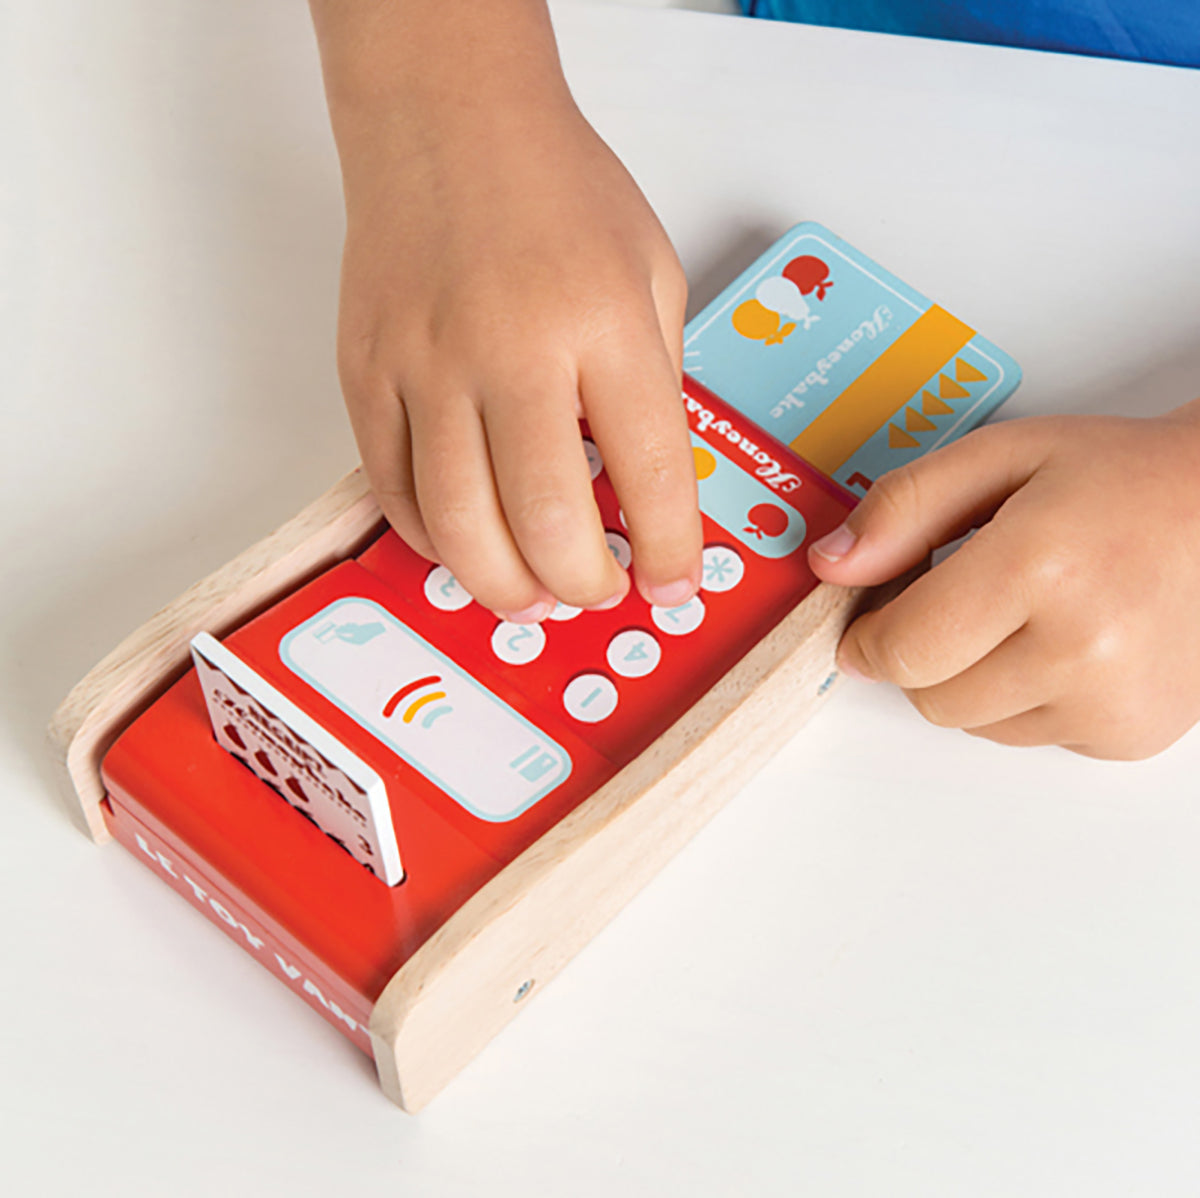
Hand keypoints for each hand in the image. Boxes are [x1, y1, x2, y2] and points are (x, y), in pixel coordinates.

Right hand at [323, 30, 700, 622]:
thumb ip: (656, 384)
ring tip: (534, 595)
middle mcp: (509, 349)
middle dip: (585, 586)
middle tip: (598, 589)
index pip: (651, 474)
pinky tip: (469, 544)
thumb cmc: (554, 190)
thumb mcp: (651, 273)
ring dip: (505, 587)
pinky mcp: (366, 375)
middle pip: (547, 523)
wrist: (446, 121)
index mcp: (601, 323)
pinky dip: (435, 541)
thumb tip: (648, 489)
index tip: (673, 582)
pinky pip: (394, 491)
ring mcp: (424, 366)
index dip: (671, 552)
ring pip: (458, 526)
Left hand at [808, 401, 1199, 758]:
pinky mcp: (1130, 734)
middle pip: (930, 697)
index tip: (866, 621)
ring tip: (1020, 614)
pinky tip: (1061, 642)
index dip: (868, 638)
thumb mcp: (1003, 456)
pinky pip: (1027, 734)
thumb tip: (834, 563)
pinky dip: (1023, 697)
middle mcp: (1081, 648)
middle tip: (956, 599)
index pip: (903, 649)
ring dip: (971, 678)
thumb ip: (907, 506)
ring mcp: (1112, 702)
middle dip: (921, 653)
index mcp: (1040, 567)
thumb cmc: (1124, 479)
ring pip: (974, 723)